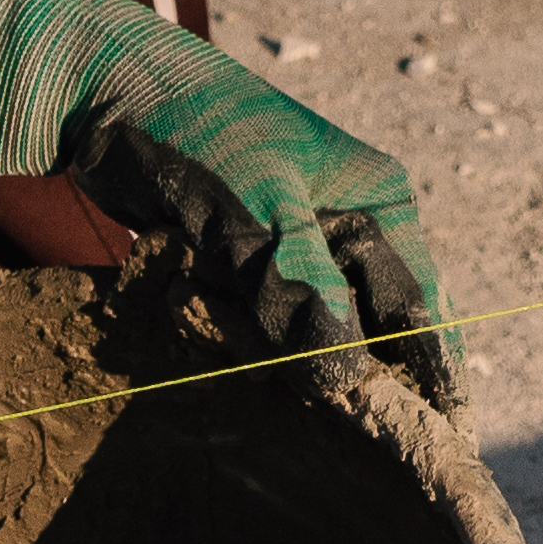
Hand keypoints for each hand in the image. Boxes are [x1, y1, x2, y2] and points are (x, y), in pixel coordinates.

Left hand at [0, 0, 462, 413]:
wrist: (99, 97)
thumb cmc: (193, 133)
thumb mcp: (256, 212)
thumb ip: (303, 291)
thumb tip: (349, 376)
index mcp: (377, 205)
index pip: (418, 309)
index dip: (431, 379)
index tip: (443, 445)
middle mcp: (345, 231)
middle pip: (355, 336)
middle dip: (314, 358)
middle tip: (265, 347)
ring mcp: (290, 254)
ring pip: (292, 341)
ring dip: (248, 340)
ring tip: (200, 286)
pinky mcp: (238, 271)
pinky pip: (244, 330)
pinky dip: (214, 325)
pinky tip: (181, 287)